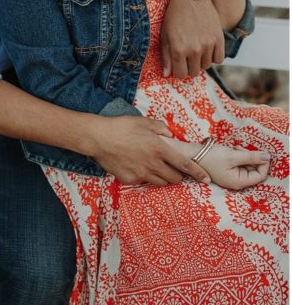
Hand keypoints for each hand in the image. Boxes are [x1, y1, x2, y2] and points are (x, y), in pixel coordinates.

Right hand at [90, 115, 209, 184]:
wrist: (98, 138)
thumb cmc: (121, 127)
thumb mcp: (143, 122)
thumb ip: (161, 128)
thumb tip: (170, 135)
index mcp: (160, 149)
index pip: (185, 165)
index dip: (198, 173)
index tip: (206, 179)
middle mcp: (153, 164)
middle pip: (175, 178)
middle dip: (178, 176)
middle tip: (174, 170)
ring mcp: (141, 173)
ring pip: (161, 183)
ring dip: (163, 178)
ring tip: (157, 170)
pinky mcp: (130, 179)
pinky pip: (144, 182)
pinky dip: (145, 177)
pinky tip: (139, 168)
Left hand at [160, 0, 223, 78]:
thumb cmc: (174, 16)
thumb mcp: (165, 35)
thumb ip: (166, 56)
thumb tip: (166, 75)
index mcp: (179, 50)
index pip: (180, 74)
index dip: (178, 71)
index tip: (178, 65)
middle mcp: (195, 50)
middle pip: (194, 72)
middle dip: (189, 67)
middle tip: (186, 58)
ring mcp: (208, 45)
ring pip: (206, 66)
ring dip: (200, 62)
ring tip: (195, 51)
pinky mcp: (219, 39)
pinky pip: (219, 59)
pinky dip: (213, 57)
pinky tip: (207, 50)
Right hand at [171, 138, 269, 189]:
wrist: (190, 155)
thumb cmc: (210, 157)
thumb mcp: (233, 155)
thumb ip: (252, 157)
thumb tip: (268, 157)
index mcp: (238, 182)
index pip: (261, 175)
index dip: (263, 163)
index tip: (259, 152)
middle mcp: (236, 182)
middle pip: (255, 170)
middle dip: (252, 158)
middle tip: (241, 149)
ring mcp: (231, 176)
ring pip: (247, 166)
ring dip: (245, 156)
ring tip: (234, 149)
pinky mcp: (226, 170)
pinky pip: (239, 164)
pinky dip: (239, 156)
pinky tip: (231, 151)